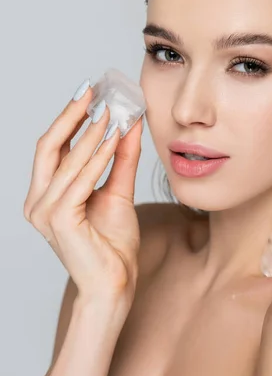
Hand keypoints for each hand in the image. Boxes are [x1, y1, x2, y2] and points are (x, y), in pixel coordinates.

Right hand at [24, 82, 142, 306]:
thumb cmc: (112, 243)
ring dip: (92, 132)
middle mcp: (38, 201)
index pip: (53, 146)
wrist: (115, 284)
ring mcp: (44, 211)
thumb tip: (129, 123)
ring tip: (112, 110)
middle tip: (93, 91)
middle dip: (71, 115)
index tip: (90, 93)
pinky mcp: (59, 220)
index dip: (69, 117)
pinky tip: (115, 137)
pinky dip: (98, 156)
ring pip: (67, 159)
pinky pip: (80, 179)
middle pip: (49, 146)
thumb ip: (121, 158)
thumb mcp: (118, 190)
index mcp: (46, 194)